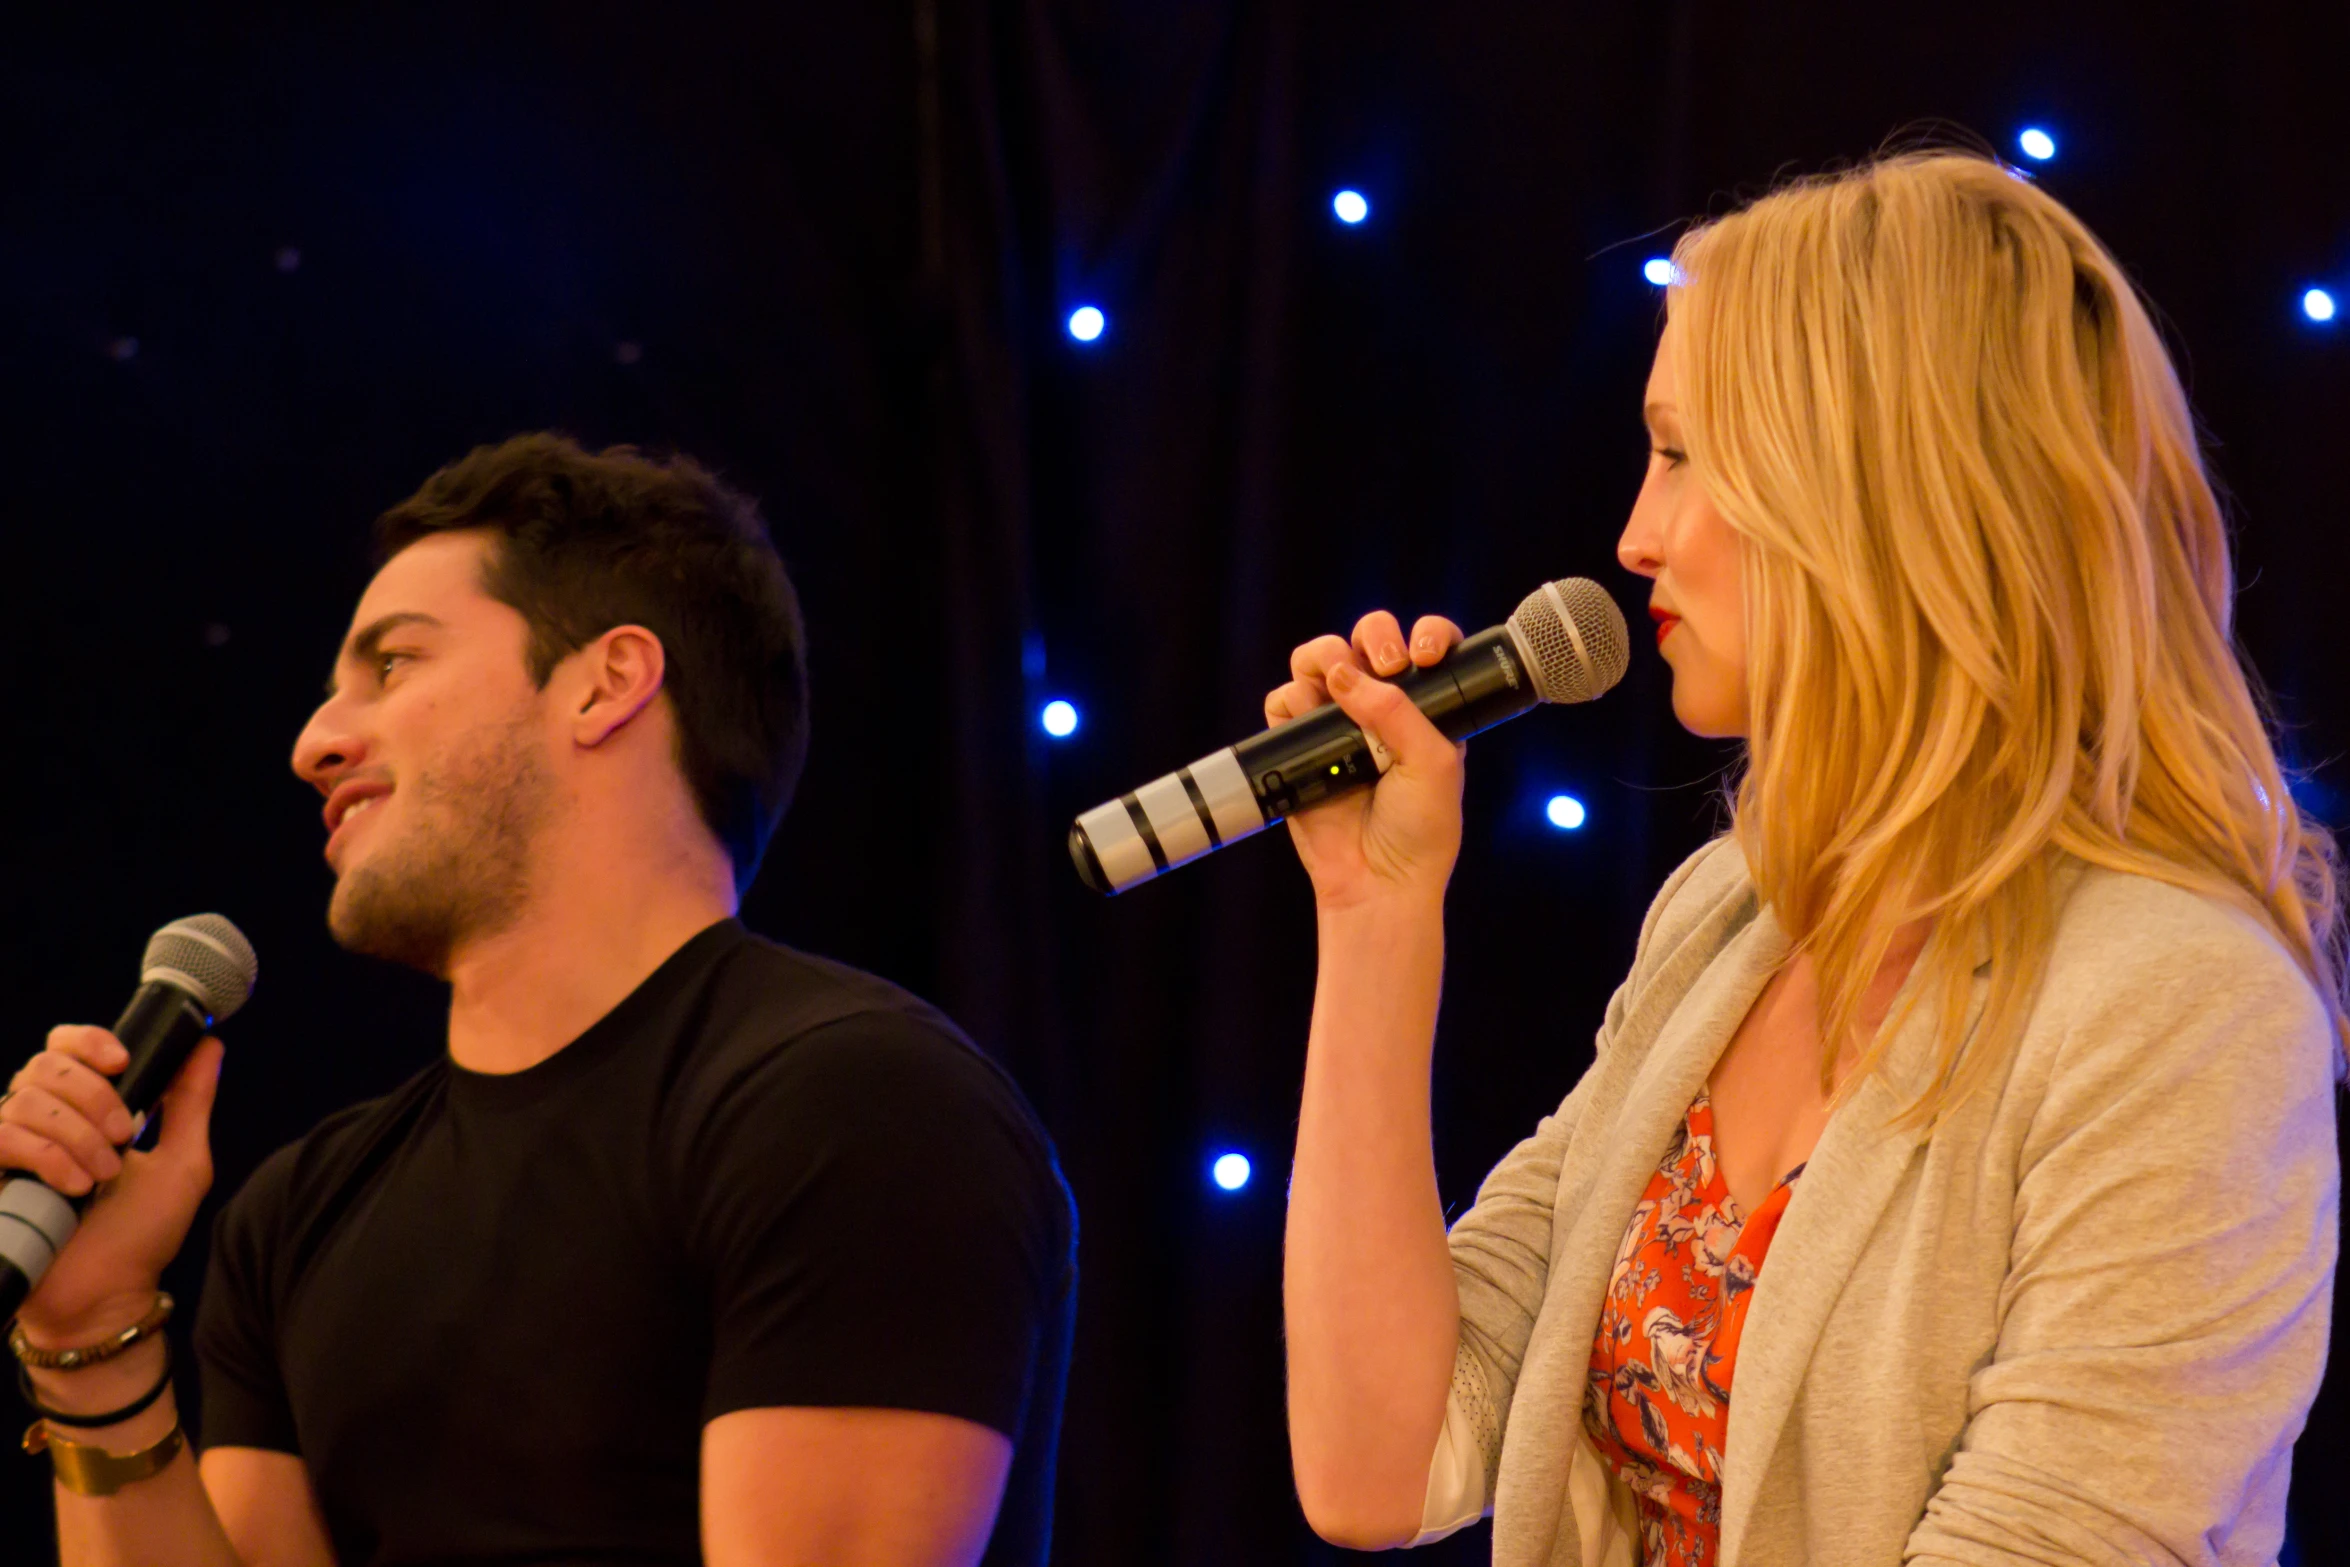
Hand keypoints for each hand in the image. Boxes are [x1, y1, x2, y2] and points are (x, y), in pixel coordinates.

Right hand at [2, 1027, 222, 1344]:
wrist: (106, 1295)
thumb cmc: (141, 1236)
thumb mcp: (182, 1162)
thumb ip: (191, 1102)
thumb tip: (209, 1044)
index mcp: (83, 1109)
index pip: (64, 1045)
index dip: (88, 1041)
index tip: (122, 1064)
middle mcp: (41, 1122)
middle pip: (46, 1064)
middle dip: (95, 1097)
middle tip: (126, 1138)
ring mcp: (11, 1148)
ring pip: (27, 1100)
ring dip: (78, 1136)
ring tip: (103, 1177)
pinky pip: (4, 1137)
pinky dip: (48, 1157)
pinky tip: (74, 1186)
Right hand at [1263, 609, 1468, 911]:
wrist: (1378, 881)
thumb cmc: (1420, 829)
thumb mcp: (1432, 763)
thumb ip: (1396, 710)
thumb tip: (1343, 673)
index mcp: (1425, 708)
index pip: (1425, 644)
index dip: (1423, 634)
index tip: (1422, 656)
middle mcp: (1379, 708)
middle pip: (1366, 638)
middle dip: (1373, 636)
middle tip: (1386, 666)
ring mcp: (1336, 724)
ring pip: (1318, 659)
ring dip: (1324, 657)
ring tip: (1336, 689)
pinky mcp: (1297, 746)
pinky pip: (1282, 701)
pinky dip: (1290, 700)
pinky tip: (1310, 720)